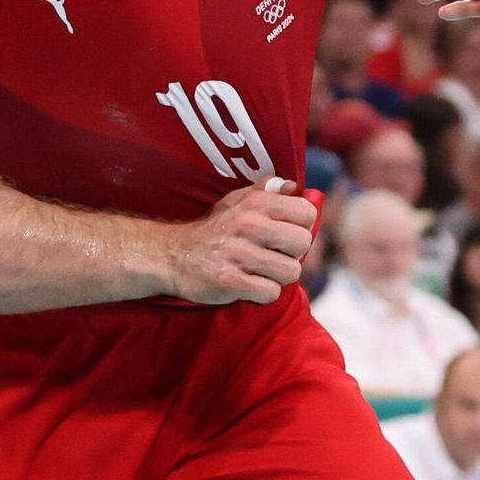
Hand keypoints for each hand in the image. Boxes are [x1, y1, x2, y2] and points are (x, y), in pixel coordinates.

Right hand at [164, 177, 318, 303]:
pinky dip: (263, 293)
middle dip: (293, 254)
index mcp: (255, 203)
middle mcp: (249, 225)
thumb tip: (293, 186)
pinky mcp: (231, 281)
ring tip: (261, 272)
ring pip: (291, 271)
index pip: (306, 213)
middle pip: (303, 243)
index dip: (301, 227)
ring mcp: (240, 254)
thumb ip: (265, 191)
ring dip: (278, 276)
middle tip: (274, 256)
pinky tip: (250, 285)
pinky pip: (271, 292)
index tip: (286, 235)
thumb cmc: (213, 230)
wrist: (173, 255)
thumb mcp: (235, 201)